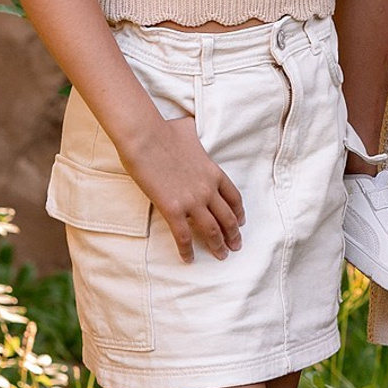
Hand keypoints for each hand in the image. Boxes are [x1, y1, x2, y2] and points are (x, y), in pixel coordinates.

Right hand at [120, 114, 244, 262]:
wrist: (146, 137)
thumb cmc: (165, 130)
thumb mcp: (189, 130)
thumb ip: (194, 137)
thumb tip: (189, 128)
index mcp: (214, 172)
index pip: (234, 197)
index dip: (239, 212)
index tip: (241, 221)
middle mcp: (208, 189)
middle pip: (227, 217)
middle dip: (234, 234)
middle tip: (236, 246)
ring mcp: (192, 200)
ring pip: (212, 230)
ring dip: (218, 245)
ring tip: (221, 256)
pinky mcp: (173, 209)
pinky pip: (183, 236)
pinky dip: (187, 250)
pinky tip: (188, 259)